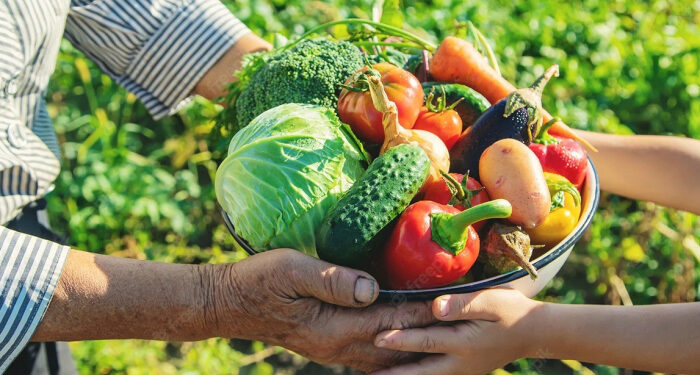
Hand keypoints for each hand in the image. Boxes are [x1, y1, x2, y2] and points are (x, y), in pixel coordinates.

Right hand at [204, 249, 435, 371]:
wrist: (230, 303)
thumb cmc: (260, 281)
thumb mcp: (292, 271)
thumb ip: (331, 280)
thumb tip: (371, 288)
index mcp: (333, 327)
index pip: (391, 320)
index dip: (424, 311)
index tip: (455, 303)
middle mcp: (337, 345)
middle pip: (394, 342)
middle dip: (428, 331)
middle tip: (461, 321)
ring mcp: (331, 349)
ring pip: (383, 354)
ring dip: (412, 344)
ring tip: (441, 335)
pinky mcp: (326, 344)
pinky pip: (368, 354)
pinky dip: (391, 350)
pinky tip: (402, 344)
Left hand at [370, 288, 542, 374]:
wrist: (534, 333)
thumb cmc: (511, 311)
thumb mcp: (490, 301)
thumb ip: (462, 304)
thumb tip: (434, 306)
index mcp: (464, 343)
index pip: (425, 342)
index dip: (401, 340)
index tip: (378, 338)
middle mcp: (460, 363)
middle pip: (421, 371)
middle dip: (394, 373)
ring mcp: (462, 371)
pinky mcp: (463, 371)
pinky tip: (402, 373)